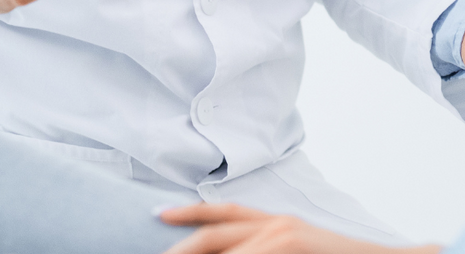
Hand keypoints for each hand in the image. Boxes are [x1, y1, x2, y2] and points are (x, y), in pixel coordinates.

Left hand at [157, 204, 438, 253]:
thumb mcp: (303, 245)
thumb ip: (272, 243)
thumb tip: (240, 248)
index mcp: (280, 223)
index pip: (227, 214)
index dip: (191, 214)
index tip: (161, 215)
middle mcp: (278, 226)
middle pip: (215, 235)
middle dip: (183, 247)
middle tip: (161, 253)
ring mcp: (283, 241)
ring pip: (226, 252)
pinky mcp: (289, 251)